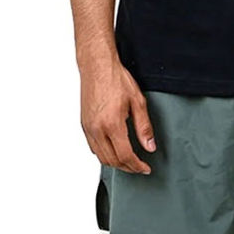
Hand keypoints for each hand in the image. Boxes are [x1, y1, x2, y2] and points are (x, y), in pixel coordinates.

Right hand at [80, 55, 156, 174]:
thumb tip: (149, 146)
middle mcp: (97, 129)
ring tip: (128, 161)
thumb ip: (144, 126)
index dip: (137, 166)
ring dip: (115, 163)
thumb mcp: (137, 100)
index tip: (145, 168)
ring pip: (101, 157)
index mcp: (111, 124)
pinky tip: (113, 150)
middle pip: (112, 161)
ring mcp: (88, 128)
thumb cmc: (115, 78)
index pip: (125, 156)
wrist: (97, 66)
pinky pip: (93, 147)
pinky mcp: (84, 124)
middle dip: (128, 168)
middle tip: (139, 167)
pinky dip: (104, 154)